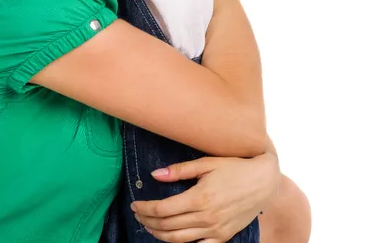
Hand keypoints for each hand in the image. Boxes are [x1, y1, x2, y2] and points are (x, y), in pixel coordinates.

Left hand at [131, 153, 279, 242]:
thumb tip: (155, 175)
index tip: (135, 204)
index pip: (162, 209)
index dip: (145, 208)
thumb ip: (179, 170)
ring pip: (179, 239)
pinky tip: (172, 236)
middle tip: (137, 214)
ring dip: (160, 234)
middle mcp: (206, 217)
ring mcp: (215, 230)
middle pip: (168, 226)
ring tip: (149, 226)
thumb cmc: (234, 167)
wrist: (264, 181)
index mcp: (199, 197)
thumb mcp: (206, 163)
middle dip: (148, 221)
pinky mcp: (224, 236)